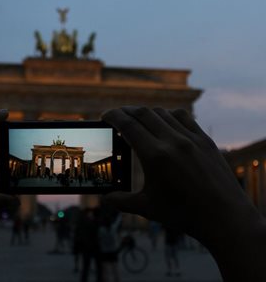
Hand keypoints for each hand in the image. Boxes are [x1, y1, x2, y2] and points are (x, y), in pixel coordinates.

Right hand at [102, 107, 260, 240]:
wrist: (224, 217)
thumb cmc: (183, 214)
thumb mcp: (147, 208)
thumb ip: (122, 201)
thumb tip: (106, 198)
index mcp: (155, 156)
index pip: (128, 125)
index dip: (113, 116)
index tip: (105, 116)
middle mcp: (172, 142)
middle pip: (143, 113)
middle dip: (126, 111)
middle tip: (117, 116)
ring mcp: (191, 139)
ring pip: (162, 113)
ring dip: (146, 113)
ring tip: (138, 120)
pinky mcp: (204, 140)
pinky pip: (183, 117)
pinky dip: (168, 115)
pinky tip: (165, 122)